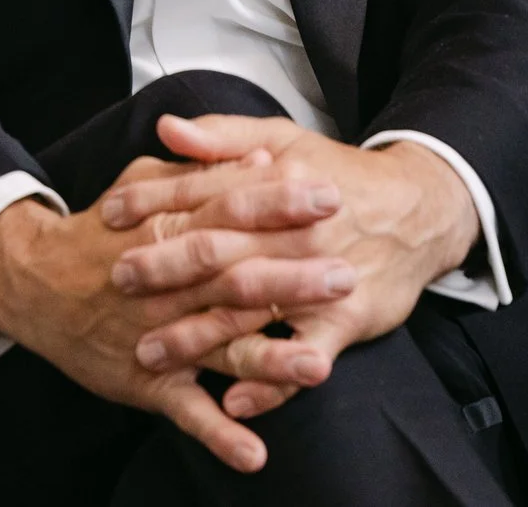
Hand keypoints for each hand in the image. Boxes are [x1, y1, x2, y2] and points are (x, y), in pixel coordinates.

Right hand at [0, 177, 352, 472]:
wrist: (33, 281)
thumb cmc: (101, 229)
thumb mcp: (144, 183)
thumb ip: (204, 171)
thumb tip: (264, 155)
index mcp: (166, 229)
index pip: (229, 211)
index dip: (277, 203)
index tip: (327, 194)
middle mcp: (166, 285)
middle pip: (233, 280)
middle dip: (290, 280)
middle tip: (346, 275)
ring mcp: (158, 337)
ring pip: (219, 349)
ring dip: (268, 361)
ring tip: (317, 366)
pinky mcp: (147, 381)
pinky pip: (187, 412)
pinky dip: (219, 434)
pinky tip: (254, 454)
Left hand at [101, 115, 478, 417]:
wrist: (419, 210)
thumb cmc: (338, 176)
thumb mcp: (283, 140)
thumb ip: (222, 136)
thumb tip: (167, 128)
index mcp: (275, 185)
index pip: (204, 191)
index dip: (154, 200)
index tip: (108, 212)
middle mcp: (295, 234)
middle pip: (222, 253)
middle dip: (165, 269)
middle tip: (116, 281)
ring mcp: (321, 281)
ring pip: (253, 311)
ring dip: (200, 335)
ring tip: (150, 351)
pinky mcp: (347, 321)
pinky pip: (303, 357)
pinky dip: (270, 382)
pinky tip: (232, 398)